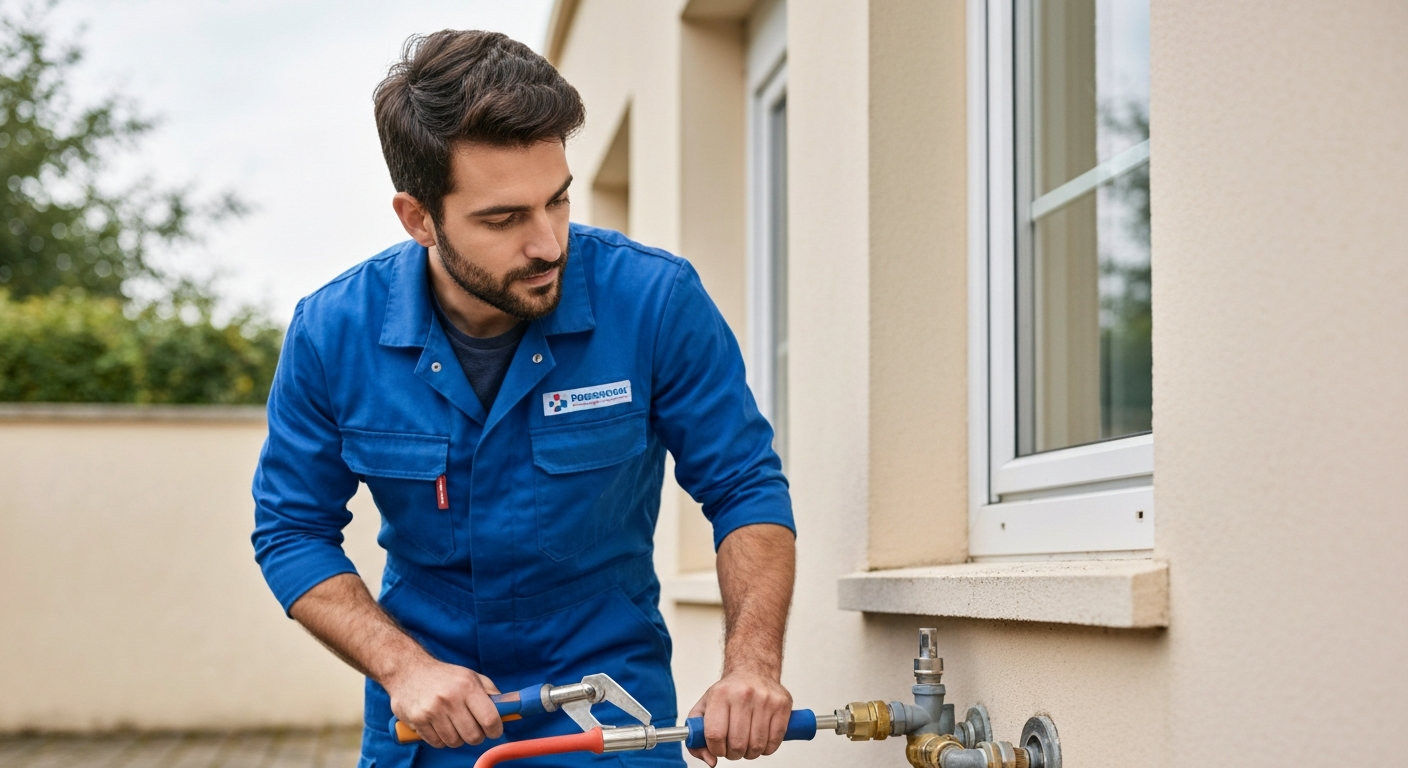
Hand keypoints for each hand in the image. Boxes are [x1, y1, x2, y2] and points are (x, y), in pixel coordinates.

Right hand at [384, 656, 502, 747]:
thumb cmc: (444, 676)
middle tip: (472, 728)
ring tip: (453, 724)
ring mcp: (432, 710)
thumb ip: (491, 692)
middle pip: (473, 736)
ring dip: (457, 738)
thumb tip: (511, 707)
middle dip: (476, 736)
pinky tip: (439, 726)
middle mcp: (450, 698)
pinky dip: (441, 739)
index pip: (490, 719)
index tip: (493, 730)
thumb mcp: (471, 676)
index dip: (495, 730)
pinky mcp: (418, 720)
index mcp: (467, 686)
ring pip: (455, 742)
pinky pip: (437, 743)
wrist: (407, 670)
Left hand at [687, 669, 792, 764]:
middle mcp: (743, 694)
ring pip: (757, 746)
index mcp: (720, 694)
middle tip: (733, 747)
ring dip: (750, 753)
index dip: (715, 749)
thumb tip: (710, 760)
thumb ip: (697, 736)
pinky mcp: (782, 705)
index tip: (718, 748)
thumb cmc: (728, 692)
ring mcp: (765, 699)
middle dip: (733, 754)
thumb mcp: (705, 707)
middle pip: (737, 744)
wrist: (753, 670)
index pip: (715, 735)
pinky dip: (766, 749)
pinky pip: (775, 742)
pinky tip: (761, 739)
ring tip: (747, 743)